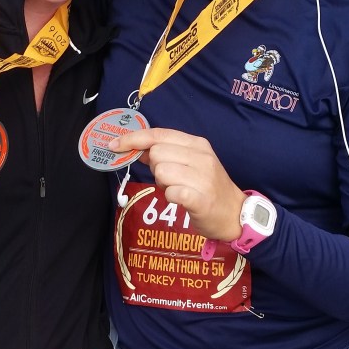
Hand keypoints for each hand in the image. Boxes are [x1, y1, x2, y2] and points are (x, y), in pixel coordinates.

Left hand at [110, 127, 244, 241]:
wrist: (235, 214)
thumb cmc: (208, 188)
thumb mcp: (189, 164)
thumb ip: (164, 154)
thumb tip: (134, 147)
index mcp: (197, 144)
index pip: (158, 134)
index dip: (133, 138)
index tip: (113, 145)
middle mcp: (201, 157)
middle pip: (156, 153)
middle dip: (154, 168)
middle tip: (169, 179)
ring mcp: (203, 177)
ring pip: (161, 172)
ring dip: (162, 184)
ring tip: (177, 190)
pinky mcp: (201, 198)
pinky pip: (171, 192)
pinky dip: (170, 196)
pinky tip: (181, 199)